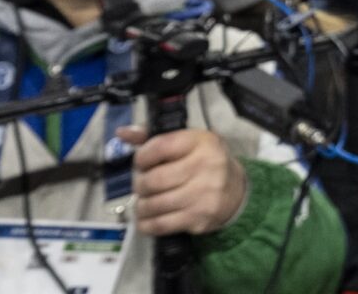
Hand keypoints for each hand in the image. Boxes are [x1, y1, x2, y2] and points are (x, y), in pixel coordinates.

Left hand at [118, 125, 248, 235]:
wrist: (236, 191)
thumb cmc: (204, 163)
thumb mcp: (187, 143)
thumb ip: (154, 138)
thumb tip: (121, 132)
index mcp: (201, 142)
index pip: (159, 147)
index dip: (141, 157)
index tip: (142, 163)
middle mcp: (205, 166)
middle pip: (153, 180)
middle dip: (139, 185)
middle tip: (142, 186)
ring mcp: (203, 195)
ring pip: (153, 204)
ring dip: (141, 205)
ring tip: (144, 202)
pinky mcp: (199, 218)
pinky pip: (160, 225)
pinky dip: (146, 224)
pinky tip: (148, 218)